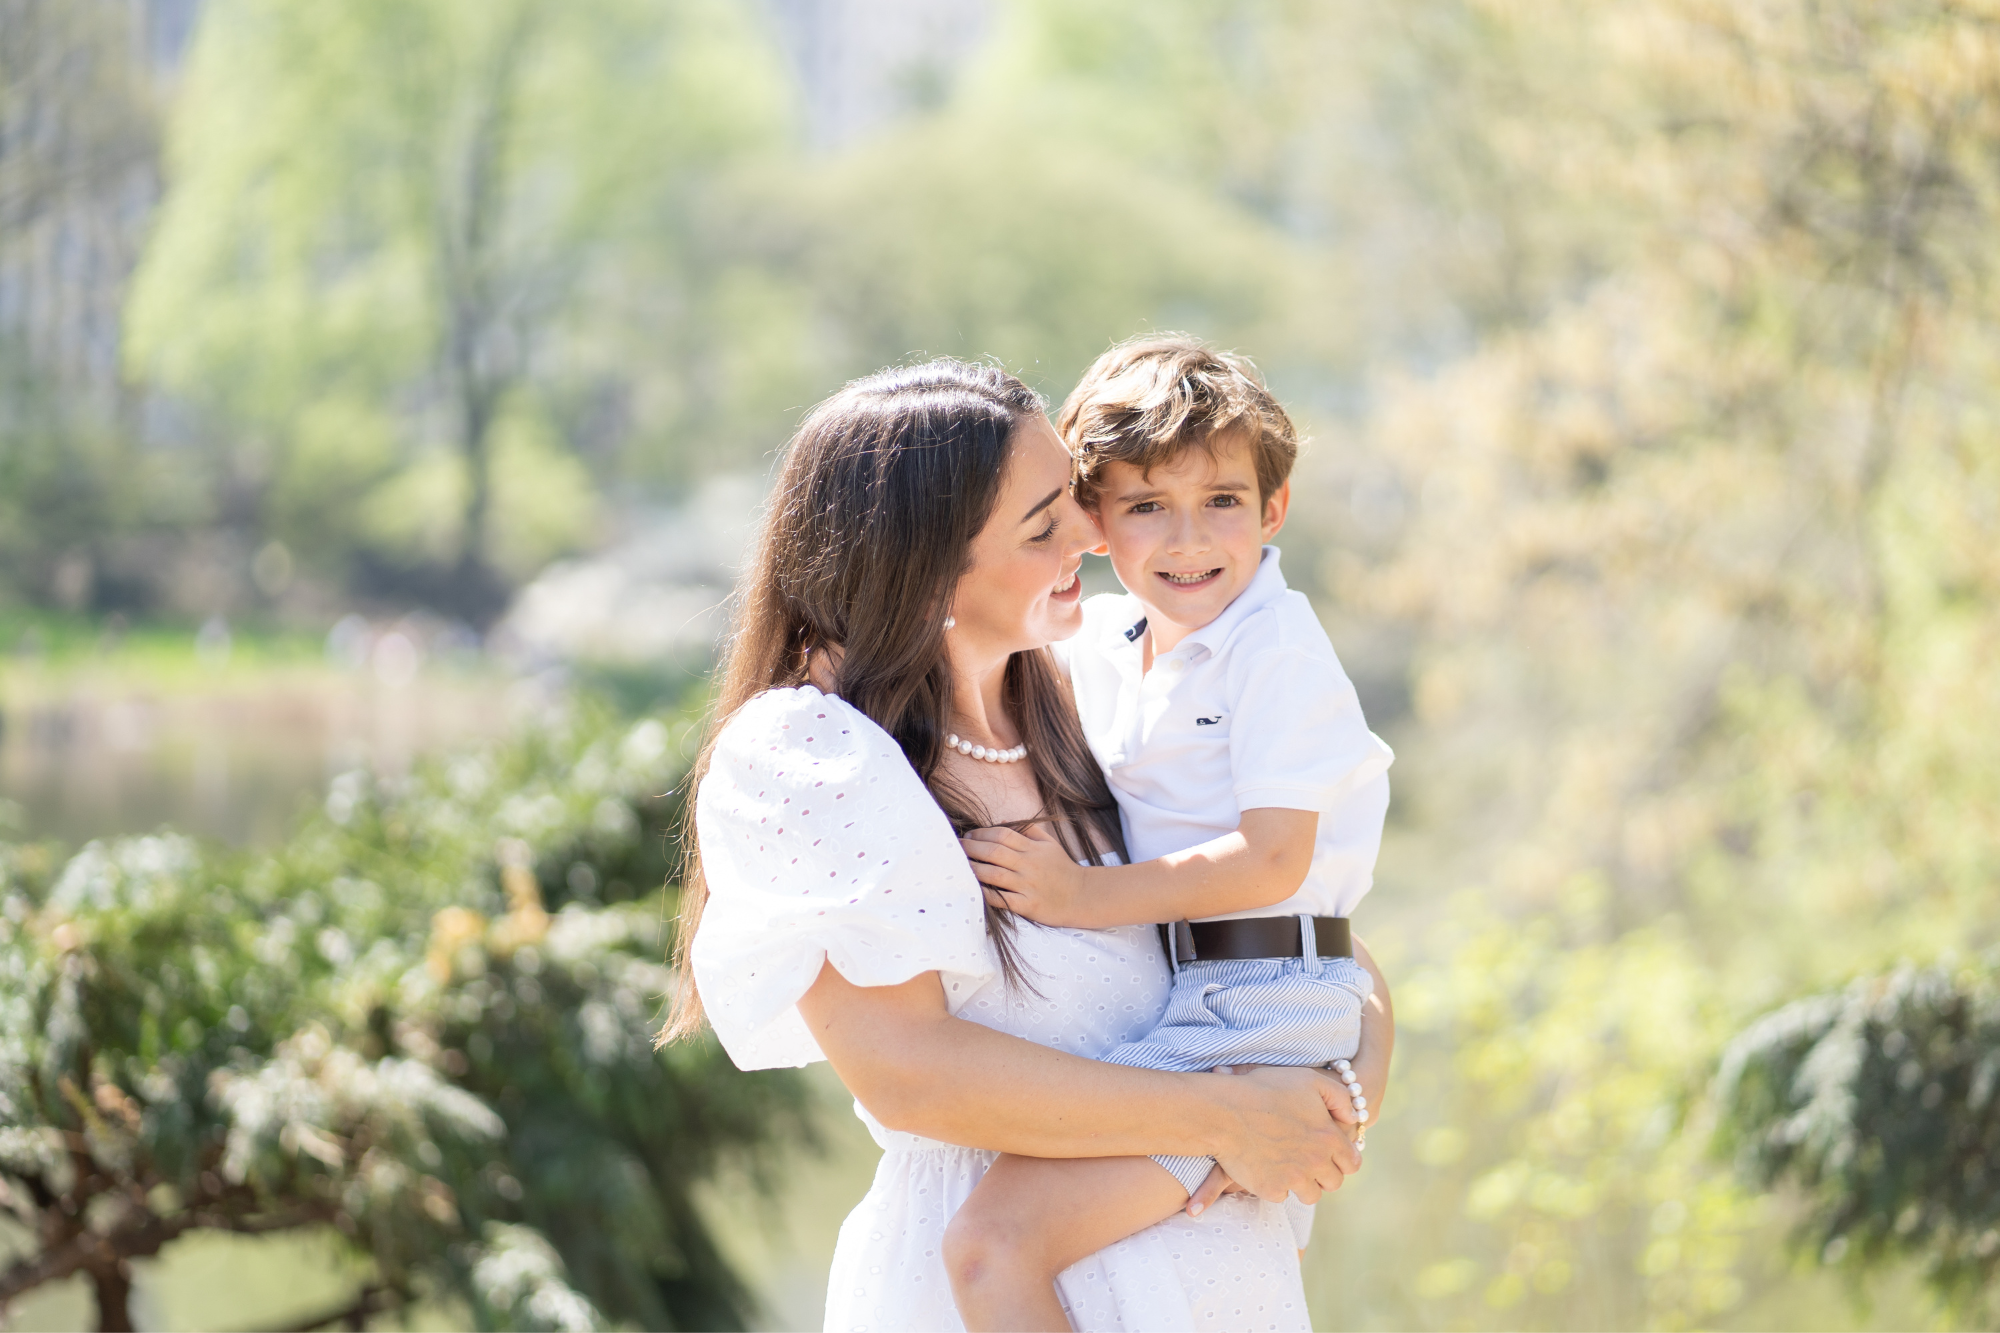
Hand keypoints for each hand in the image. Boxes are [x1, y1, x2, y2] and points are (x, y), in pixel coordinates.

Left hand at [961, 823, 1091, 925]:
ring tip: (959, 866)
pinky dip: (987, 894)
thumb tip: (1000, 822)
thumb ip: (1028, 830)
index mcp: (1033, 848)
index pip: (1002, 835)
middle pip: (995, 852)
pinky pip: (1002, 899)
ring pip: (995, 875)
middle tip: (957, 847)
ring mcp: (1029, 885)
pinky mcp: (1029, 905)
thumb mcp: (1049, 844)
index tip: (969, 835)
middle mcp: (1030, 865)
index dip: (982, 833)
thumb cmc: (1062, 869)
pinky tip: (974, 889)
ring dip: (974, 869)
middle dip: (972, 848)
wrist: (1083, 896)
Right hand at [1206, 1066, 1361, 1205]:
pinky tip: (1267, 1167)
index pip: (1352, 1163)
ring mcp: (1293, 1179)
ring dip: (1303, 1184)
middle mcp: (1315, 1163)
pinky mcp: (1270, 1189)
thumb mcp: (1309, 1080)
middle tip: (1308, 1160)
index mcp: (1329, 1138)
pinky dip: (1277, 1185)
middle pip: (1334, 1183)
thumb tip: (1354, 1117)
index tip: (1331, 1154)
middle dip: (1324, 1173)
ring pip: (1310, 1195)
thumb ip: (1340, 1097)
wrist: (1224, 1110)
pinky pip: (1282, 1196)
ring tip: (1290, 1167)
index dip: (1344, 1159)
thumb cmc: (1265, 1089)